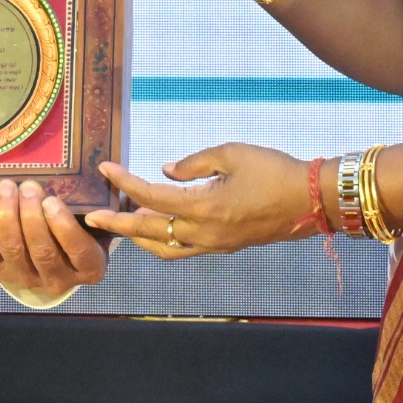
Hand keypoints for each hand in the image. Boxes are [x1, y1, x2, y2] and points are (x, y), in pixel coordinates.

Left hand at [0, 179, 110, 301]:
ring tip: (6, 188)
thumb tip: (93, 175)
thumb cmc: (80, 234)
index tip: (51, 200)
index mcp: (89, 267)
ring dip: (7, 216)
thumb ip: (96, 210)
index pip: (78, 251)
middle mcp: (58, 279)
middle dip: (31, 216)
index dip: (62, 226)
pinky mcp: (0, 272)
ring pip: (14, 249)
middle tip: (28, 187)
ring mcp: (27, 278)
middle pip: (42, 251)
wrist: (56, 264)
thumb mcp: (96, 227)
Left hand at [88, 144, 316, 259]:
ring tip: (120, 222)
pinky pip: (183, 250)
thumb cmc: (274, 170)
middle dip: (117, 224)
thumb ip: (193, 163)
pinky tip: (155, 227)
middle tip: (92, 216)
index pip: (151, 197)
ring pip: (164, 249)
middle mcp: (205, 233)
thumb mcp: (231, 153)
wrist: (311, 200)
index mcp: (204, 207)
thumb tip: (165, 171)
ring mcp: (214, 245)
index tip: (105, 168)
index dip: (124, 183)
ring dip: (138, 237)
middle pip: (148, 232)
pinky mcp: (224, 247)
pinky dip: (162, 241)